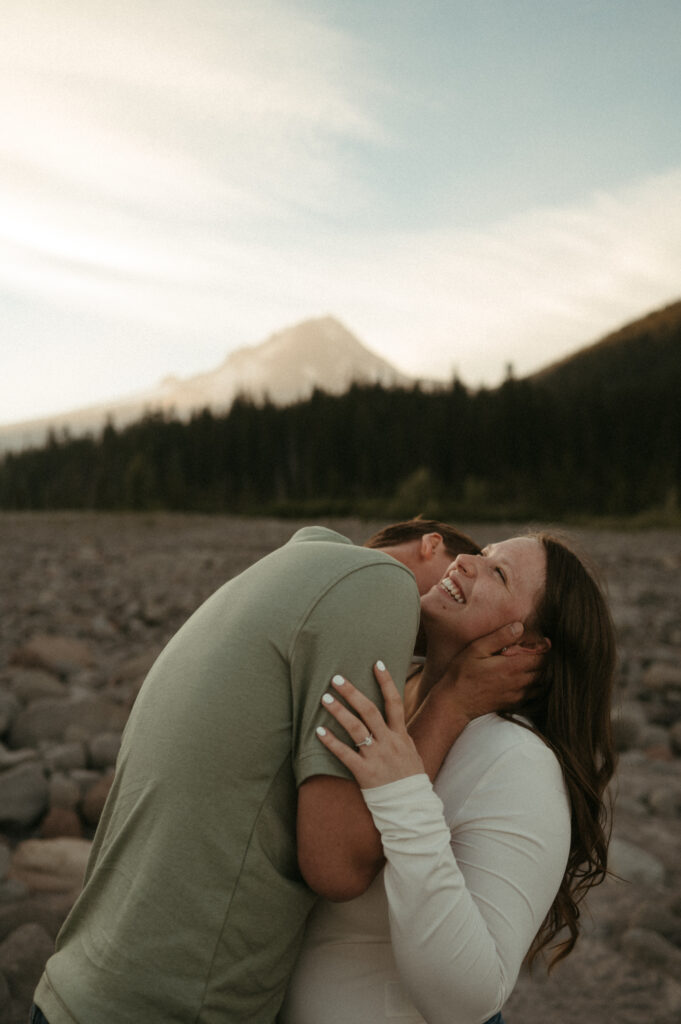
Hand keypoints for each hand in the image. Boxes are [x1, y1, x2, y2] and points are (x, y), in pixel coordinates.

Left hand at [316, 662, 424, 788]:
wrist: (413, 808)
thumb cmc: (410, 780)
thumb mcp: (411, 753)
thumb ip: (400, 736)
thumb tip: (395, 721)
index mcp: (401, 735)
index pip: (395, 702)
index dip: (386, 682)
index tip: (376, 663)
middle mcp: (389, 742)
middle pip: (370, 710)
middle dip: (353, 692)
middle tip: (336, 678)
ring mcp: (377, 756)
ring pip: (356, 728)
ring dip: (339, 711)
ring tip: (325, 698)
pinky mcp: (365, 772)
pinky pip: (345, 754)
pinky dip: (331, 742)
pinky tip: (319, 731)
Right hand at [433, 621, 548, 722]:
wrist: (454, 703)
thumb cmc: (462, 674)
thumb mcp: (476, 649)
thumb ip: (499, 637)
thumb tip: (519, 627)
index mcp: (511, 667)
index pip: (540, 657)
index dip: (543, 648)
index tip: (542, 641)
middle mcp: (518, 682)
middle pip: (543, 670)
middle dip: (543, 659)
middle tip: (537, 651)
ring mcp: (517, 695)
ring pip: (541, 683)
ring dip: (542, 673)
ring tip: (533, 663)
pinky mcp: (513, 704)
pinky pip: (535, 695)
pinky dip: (537, 686)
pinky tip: (528, 679)